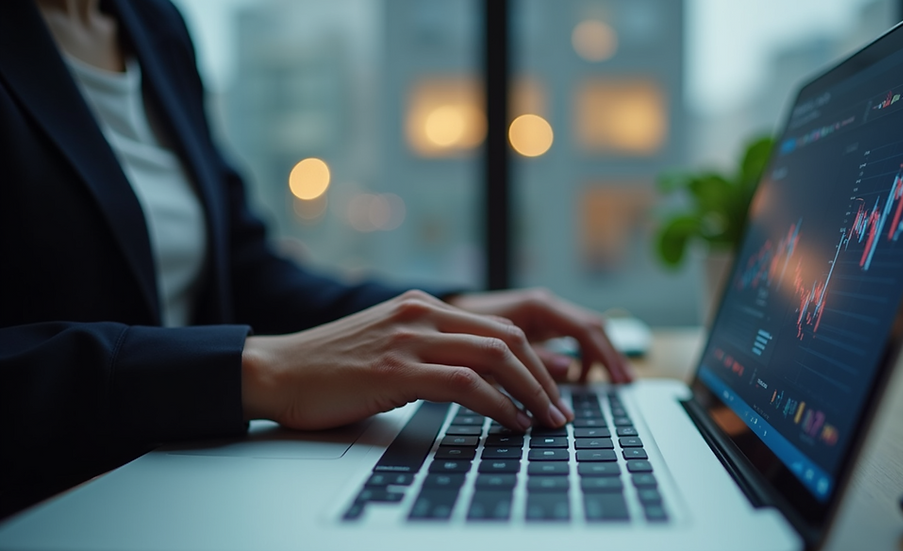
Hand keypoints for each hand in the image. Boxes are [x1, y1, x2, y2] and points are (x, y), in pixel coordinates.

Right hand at [241, 290, 573, 430]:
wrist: (276, 370)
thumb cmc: (329, 367)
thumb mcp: (388, 343)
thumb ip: (429, 348)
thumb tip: (476, 378)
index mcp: (422, 305)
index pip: (498, 326)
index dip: (535, 359)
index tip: (552, 389)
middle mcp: (421, 313)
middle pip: (506, 338)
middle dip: (543, 377)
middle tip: (560, 410)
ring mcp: (409, 338)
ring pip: (494, 357)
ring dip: (530, 392)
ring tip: (547, 421)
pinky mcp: (396, 369)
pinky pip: (465, 384)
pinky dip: (498, 405)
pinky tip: (512, 423)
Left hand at [447, 288, 633, 382]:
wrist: (433, 321)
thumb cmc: (457, 337)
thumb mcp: (488, 355)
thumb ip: (526, 361)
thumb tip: (567, 373)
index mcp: (535, 307)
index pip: (584, 331)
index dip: (602, 358)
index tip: (614, 383)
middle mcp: (543, 305)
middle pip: (592, 327)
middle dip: (609, 356)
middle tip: (624, 384)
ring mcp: (542, 313)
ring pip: (584, 330)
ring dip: (600, 356)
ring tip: (612, 384)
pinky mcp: (537, 323)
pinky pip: (571, 336)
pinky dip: (582, 355)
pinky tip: (581, 378)